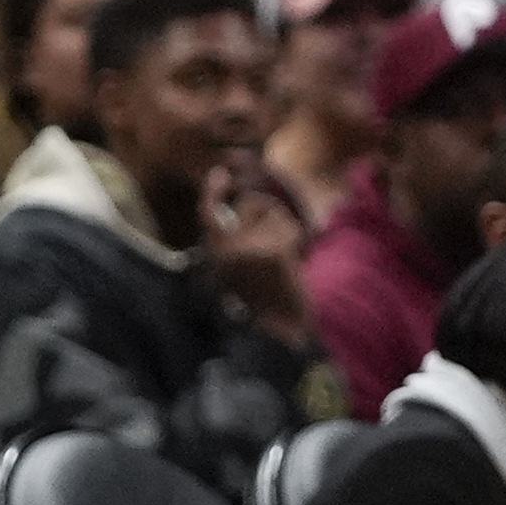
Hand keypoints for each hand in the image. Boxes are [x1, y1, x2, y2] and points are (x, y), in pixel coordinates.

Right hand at [198, 155, 311, 340]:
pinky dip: (297, 239)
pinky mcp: (272, 252)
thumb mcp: (241, 269)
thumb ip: (234, 239)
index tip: (219, 174)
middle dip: (268, 213)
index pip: (208, 213)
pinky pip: (289, 227)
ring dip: (284, 229)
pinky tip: (294, 261)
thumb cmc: (268, 299)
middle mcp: (225, 251)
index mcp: (215, 256)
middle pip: (249, 204)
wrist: (286, 330)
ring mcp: (248, 250)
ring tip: (285, 258)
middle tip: (279, 241)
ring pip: (273, 212)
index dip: (212, 191)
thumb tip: (240, 202)